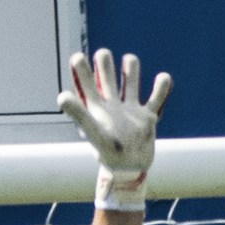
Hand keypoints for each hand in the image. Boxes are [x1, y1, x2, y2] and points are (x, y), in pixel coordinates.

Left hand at [61, 48, 169, 202]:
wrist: (130, 169)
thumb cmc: (109, 154)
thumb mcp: (93, 132)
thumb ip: (79, 114)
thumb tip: (62, 96)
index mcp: (96, 107)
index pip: (85, 82)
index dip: (80, 67)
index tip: (78, 56)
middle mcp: (112, 105)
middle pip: (106, 76)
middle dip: (105, 62)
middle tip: (103, 55)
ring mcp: (130, 109)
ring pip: (130, 82)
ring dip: (131, 69)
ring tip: (129, 60)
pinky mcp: (148, 117)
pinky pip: (156, 98)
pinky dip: (161, 88)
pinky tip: (163, 78)